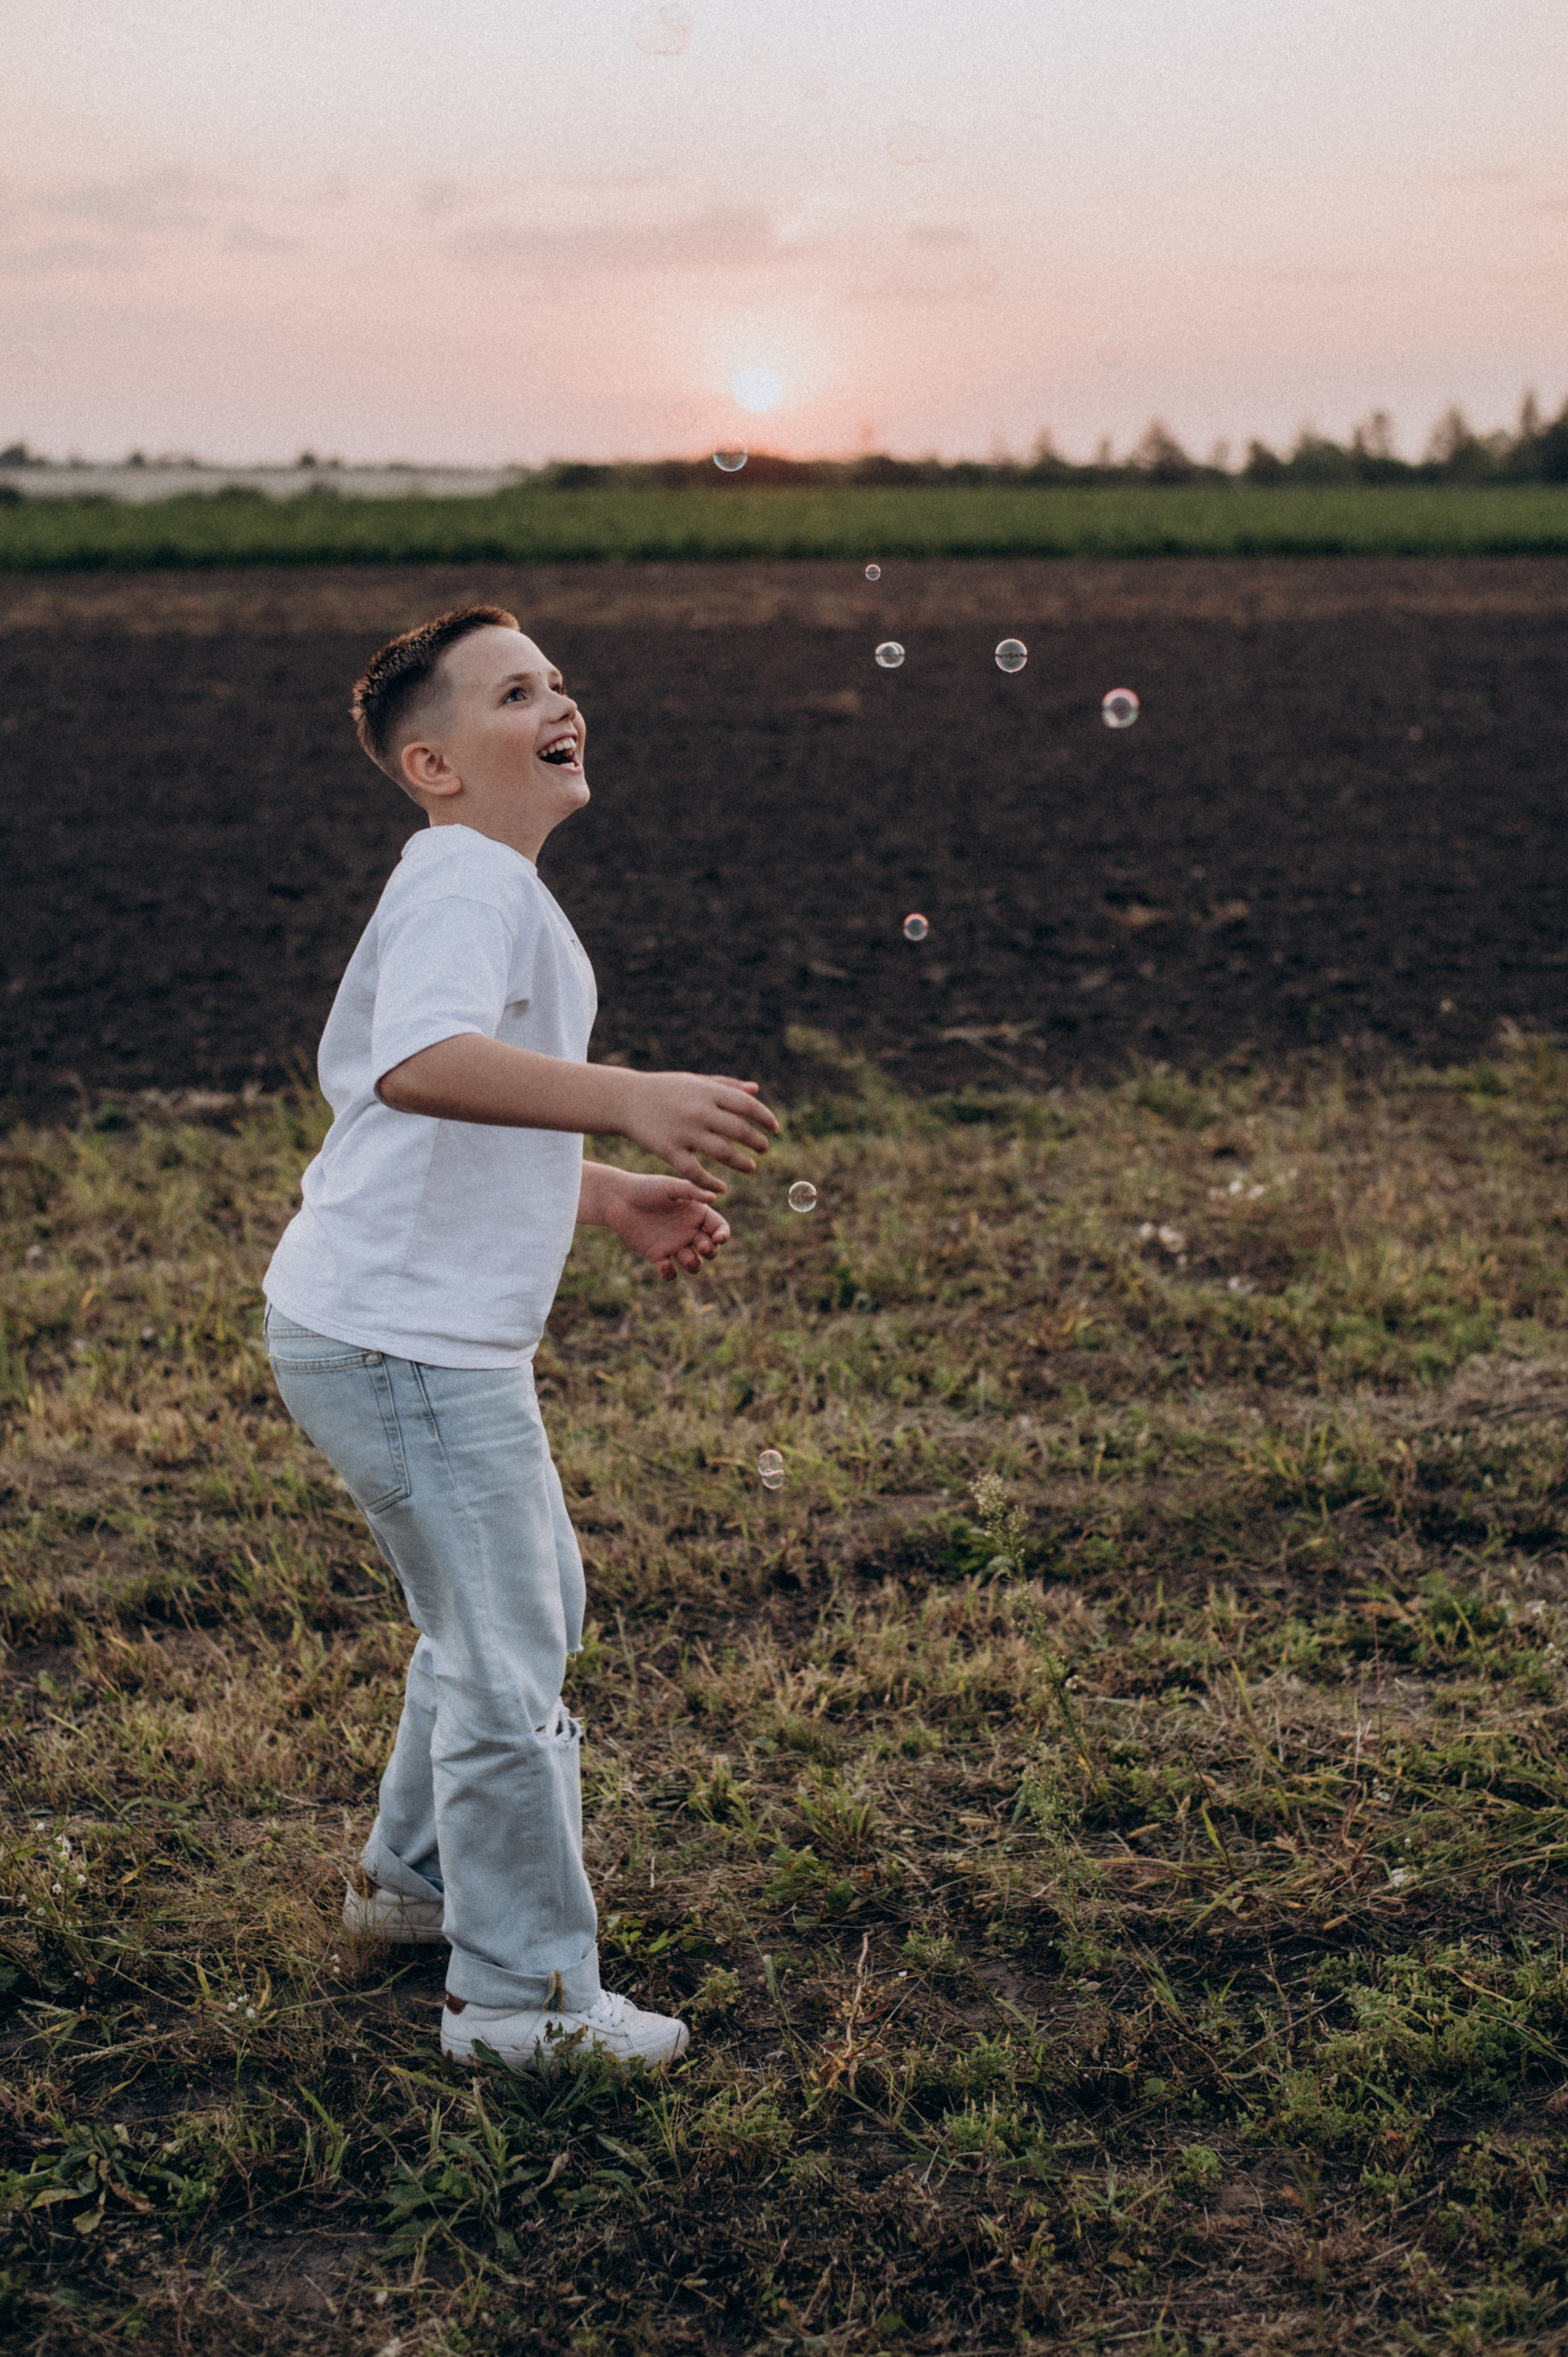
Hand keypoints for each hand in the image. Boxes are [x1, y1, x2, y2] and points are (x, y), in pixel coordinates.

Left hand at [603, 1171, 731, 1278]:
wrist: (618, 1199)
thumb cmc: (645, 1187)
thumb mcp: (670, 1186)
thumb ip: (692, 1191)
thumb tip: (715, 1197)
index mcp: (696, 1213)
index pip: (718, 1227)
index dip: (723, 1235)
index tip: (719, 1238)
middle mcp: (688, 1230)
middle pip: (710, 1249)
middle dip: (710, 1251)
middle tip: (701, 1246)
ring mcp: (673, 1244)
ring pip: (693, 1263)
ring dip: (694, 1265)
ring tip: (685, 1258)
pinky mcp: (656, 1256)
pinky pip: (670, 1272)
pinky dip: (670, 1273)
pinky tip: (664, 1264)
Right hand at [620, 1071, 777, 1191]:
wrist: (625, 1099)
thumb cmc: (665, 1089)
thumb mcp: (695, 1081)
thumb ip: (726, 1086)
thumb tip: (756, 1090)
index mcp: (707, 1092)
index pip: (746, 1105)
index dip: (764, 1117)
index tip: (774, 1127)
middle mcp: (698, 1111)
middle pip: (738, 1130)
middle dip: (757, 1142)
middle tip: (764, 1149)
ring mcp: (683, 1132)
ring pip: (722, 1153)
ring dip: (741, 1163)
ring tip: (751, 1167)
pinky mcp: (669, 1151)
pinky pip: (695, 1172)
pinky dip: (711, 1183)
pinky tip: (722, 1189)